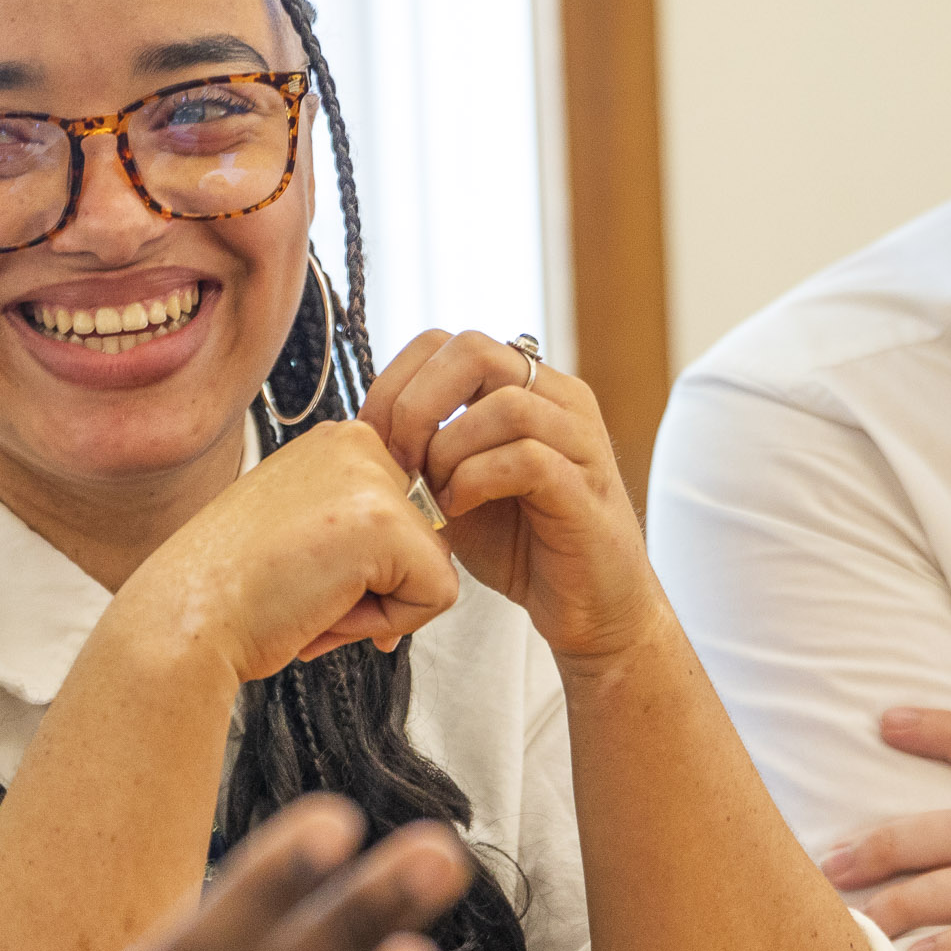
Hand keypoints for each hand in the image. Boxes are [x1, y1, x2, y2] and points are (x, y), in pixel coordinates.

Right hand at [115, 418, 460, 676]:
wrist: (186, 618)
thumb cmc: (232, 590)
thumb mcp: (300, 529)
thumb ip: (356, 526)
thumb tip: (424, 564)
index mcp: (335, 442)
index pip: (402, 516)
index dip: (365, 567)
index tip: (303, 574)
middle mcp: (356, 443)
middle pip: (425, 538)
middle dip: (378, 587)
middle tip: (306, 595)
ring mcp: (373, 479)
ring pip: (433, 567)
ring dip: (380, 607)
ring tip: (312, 602)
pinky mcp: (388, 524)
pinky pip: (438, 596)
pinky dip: (392, 624)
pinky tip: (327, 611)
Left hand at [358, 329, 666, 667]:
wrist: (587, 607)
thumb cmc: (521, 544)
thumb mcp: (457, 482)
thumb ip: (425, 446)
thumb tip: (363, 426)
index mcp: (526, 386)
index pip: (447, 342)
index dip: (397, 382)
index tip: (372, 437)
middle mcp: (559, 399)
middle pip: (475, 351)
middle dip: (417, 405)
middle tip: (398, 460)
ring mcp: (580, 441)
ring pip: (506, 404)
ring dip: (448, 449)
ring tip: (431, 494)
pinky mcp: (586, 490)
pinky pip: (528, 459)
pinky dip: (476, 481)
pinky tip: (456, 511)